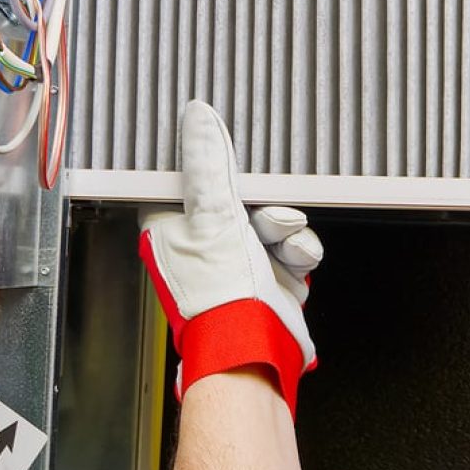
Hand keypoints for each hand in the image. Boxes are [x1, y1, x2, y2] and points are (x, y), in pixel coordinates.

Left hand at [140, 101, 322, 417]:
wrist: (256, 352)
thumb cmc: (219, 297)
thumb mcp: (214, 215)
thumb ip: (209, 165)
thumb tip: (198, 117)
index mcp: (171, 230)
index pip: (188, 180)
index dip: (211, 166)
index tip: (229, 154)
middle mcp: (201, 246)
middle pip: (238, 197)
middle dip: (263, 203)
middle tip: (265, 212)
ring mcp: (237, 263)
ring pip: (271, 220)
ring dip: (285, 228)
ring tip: (283, 242)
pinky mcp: (269, 277)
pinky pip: (291, 246)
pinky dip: (299, 252)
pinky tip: (295, 262)